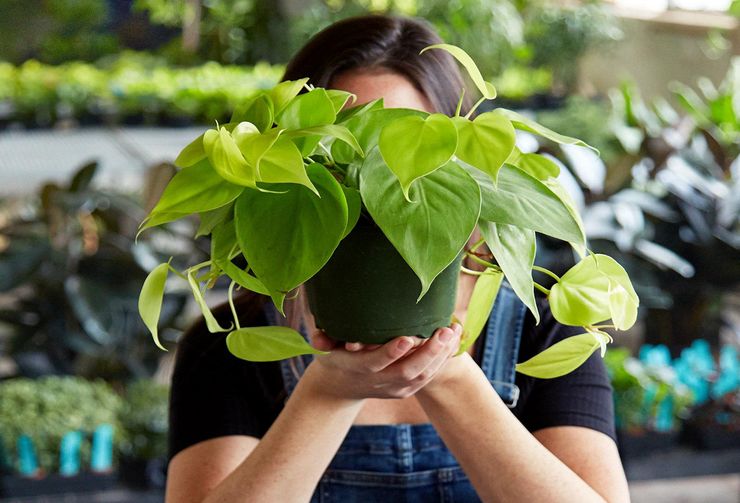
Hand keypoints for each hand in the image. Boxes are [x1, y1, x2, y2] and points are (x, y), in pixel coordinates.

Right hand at [305, 324, 462, 400]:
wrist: (340, 387)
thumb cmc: (333, 355)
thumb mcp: (324, 348)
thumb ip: (322, 339)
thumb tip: (318, 336)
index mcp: (358, 369)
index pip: (377, 363)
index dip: (392, 352)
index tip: (408, 337)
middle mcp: (378, 382)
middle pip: (407, 372)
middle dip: (428, 353)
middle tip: (443, 331)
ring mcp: (394, 389)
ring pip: (422, 376)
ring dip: (440, 355)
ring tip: (454, 331)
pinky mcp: (406, 391)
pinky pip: (428, 377)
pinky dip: (442, 360)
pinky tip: (453, 340)